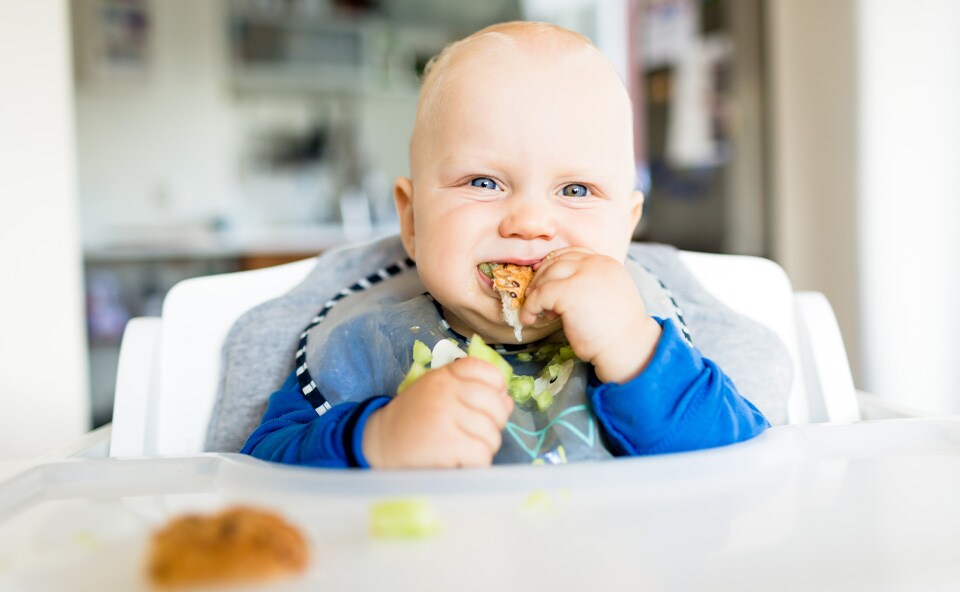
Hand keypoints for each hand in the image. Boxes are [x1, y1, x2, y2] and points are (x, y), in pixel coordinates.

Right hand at [362, 358, 513, 468]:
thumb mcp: (438, 392)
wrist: (379, 442)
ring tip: (462, 449)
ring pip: (492, 434)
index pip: (487, 371)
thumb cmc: (414, 418)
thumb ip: (471, 390)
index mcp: (446, 375)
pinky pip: (481, 455)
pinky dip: (475, 464)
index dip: (496, 389)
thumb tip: (507, 400)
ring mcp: (447, 416)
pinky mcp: (447, 443)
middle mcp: (447, 391)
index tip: (486, 404)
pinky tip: (460, 462)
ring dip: (483, 448)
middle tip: (475, 434)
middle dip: (494, 425)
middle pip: (497, 406)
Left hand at [520, 247, 661, 383]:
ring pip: (547, 276)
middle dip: (541, 277)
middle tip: (533, 294)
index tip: (542, 273)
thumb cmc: (617, 330)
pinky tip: (529, 318)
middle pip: (558, 261)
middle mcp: (595, 264)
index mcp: (607, 263)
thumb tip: (559, 286)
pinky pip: (540, 295)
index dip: (554, 262)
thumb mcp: (608, 295)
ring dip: (535, 293)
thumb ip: (590, 284)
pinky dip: (530, 306)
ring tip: (535, 310)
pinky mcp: (568, 292)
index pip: (574, 253)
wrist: (626, 347)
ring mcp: (582, 275)